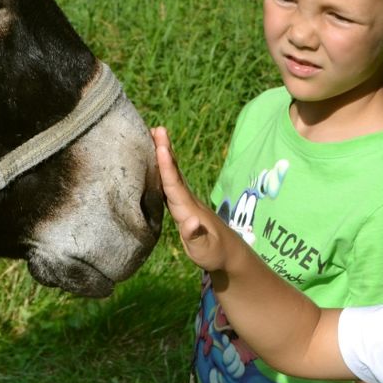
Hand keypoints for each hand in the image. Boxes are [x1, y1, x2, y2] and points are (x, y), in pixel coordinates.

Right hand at [151, 127, 236, 272]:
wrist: (229, 254)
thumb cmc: (214, 254)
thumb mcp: (204, 249)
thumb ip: (195, 236)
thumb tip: (191, 222)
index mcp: (188, 209)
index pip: (174, 185)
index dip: (166, 167)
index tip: (160, 147)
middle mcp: (187, 200)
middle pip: (174, 172)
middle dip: (165, 151)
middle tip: (157, 128)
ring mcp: (186, 201)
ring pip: (172, 174)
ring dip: (164, 155)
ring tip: (154, 135)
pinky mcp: (183, 205)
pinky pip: (170, 182)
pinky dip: (163, 168)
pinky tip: (155, 160)